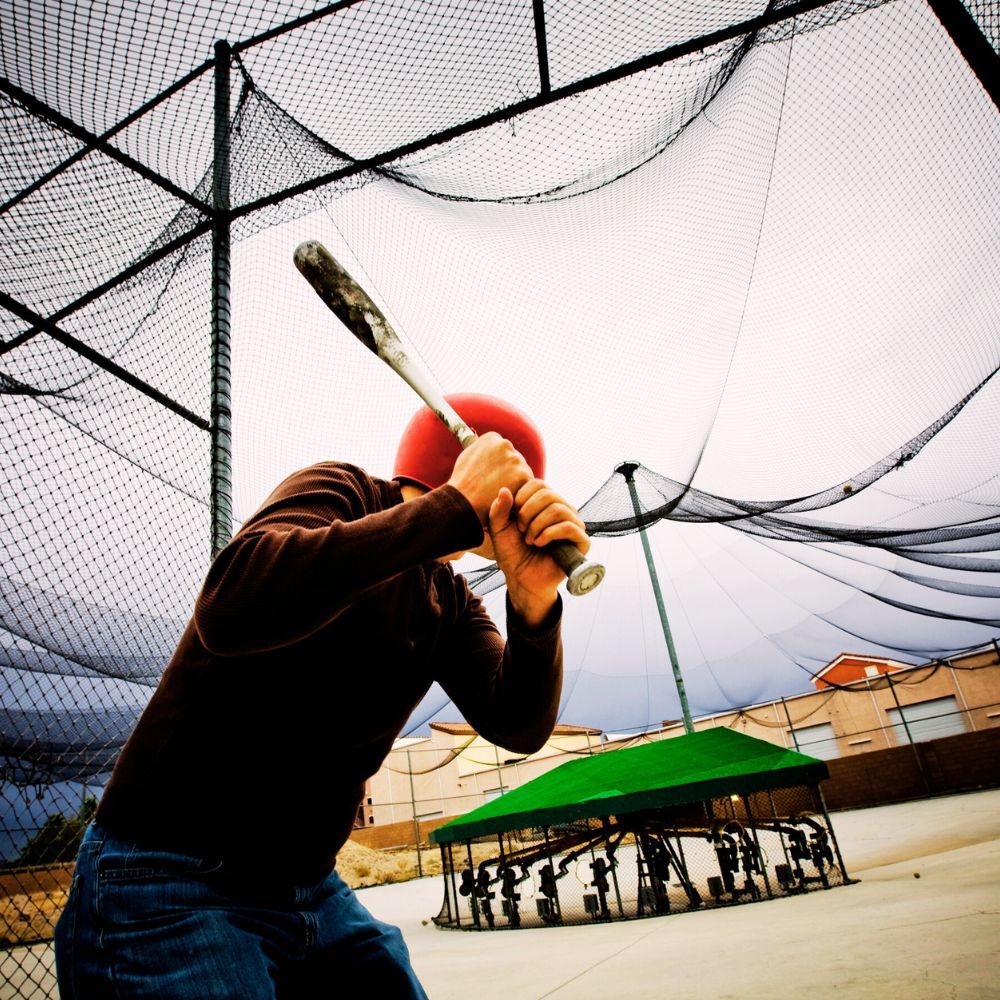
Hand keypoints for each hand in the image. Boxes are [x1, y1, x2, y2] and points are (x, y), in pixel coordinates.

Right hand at [446, 433, 532, 524]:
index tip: (492, 474)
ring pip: (523, 470)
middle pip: (515, 459)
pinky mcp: (523, 475)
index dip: (500, 464)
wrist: (464, 502)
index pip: (504, 449)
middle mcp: (505, 444)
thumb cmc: (462, 483)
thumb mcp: (467, 456)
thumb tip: (490, 445)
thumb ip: (482, 448)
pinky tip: (507, 496)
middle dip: (510, 471)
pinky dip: (520, 491)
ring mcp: (515, 459)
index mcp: (492, 438)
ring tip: (500, 492)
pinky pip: (527, 483)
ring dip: (516, 481)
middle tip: (497, 485)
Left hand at [488, 478, 590, 624]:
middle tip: (521, 530)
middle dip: (528, 512)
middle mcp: (562, 510)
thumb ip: (498, 510)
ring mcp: (573, 524)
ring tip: (530, 540)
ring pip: (558, 509)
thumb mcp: (499, 529)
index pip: (538, 484)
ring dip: (537, 525)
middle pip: (548, 494)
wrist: (522, 579)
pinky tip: (539, 543)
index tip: (513, 517)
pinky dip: (549, 534)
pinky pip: (569, 526)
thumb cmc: (512, 553)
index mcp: (545, 503)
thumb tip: (504, 490)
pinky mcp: (582, 541)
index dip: (521, 498)